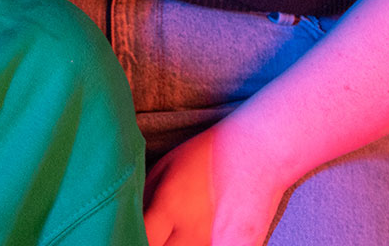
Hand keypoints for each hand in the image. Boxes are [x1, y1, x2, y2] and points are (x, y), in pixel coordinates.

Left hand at [143, 124, 286, 245]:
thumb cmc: (209, 151)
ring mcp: (218, 244)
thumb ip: (147, 192)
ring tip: (180, 229)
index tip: (129, 232)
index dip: (132, 236)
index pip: (142, 238)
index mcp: (170, 206)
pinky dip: (203, 244)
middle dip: (155, 243)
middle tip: (156, 232)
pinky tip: (203, 230)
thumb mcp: (168, 162)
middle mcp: (192, 231)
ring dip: (178, 244)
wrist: (259, 151)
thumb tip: (132, 212)